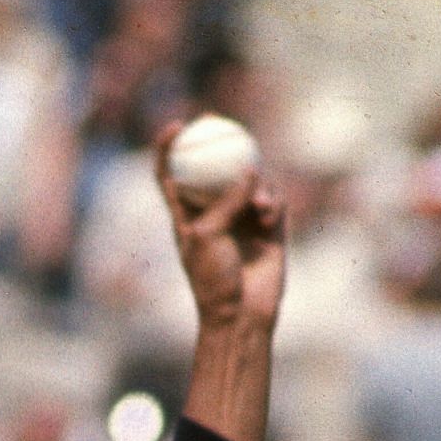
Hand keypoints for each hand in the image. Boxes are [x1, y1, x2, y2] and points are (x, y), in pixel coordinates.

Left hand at [153, 123, 286, 332]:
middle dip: (220, 144)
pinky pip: (273, 199)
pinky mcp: (269, 227)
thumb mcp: (207, 235)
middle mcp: (214, 213)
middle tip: (224, 126)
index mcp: (187, 217)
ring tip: (259, 207)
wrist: (241, 314)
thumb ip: (225, 200)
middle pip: (214, 169)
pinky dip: (271, 201)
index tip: (175, 127)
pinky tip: (268, 215)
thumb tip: (249, 169)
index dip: (168, 150)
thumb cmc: (213, 280)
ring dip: (256, 186)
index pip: (171, 176)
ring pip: (250, 181)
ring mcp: (242, 218)